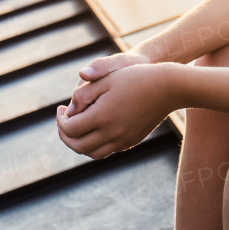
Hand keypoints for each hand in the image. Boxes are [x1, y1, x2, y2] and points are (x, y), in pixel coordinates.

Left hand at [57, 63, 172, 158]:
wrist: (168, 87)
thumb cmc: (136, 77)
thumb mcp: (107, 78)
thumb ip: (83, 94)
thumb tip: (69, 111)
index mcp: (102, 117)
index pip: (69, 128)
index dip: (60, 120)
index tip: (60, 109)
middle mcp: (111, 133)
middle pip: (77, 145)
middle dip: (65, 135)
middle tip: (63, 122)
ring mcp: (123, 140)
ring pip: (92, 153)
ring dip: (79, 144)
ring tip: (77, 129)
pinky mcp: (132, 141)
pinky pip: (107, 150)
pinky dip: (95, 145)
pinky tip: (95, 130)